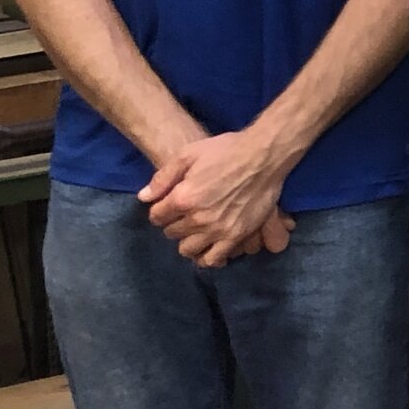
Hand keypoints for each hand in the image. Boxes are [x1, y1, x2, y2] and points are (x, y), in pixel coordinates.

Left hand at [140, 131, 289, 266]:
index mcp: (183, 197)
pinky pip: (214, 259)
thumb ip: (163, 177)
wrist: (264, 156)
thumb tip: (144, 198)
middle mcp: (198, 218)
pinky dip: (206, 256)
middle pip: (171, 233)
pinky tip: (209, 245)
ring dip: (188, 240)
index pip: (157, 216)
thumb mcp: (189, 154)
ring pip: (188, 249)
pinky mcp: (237, 236)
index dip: (161, 209)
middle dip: (174, 223)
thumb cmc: (226, 150)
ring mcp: (218, 230)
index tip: (170, 204)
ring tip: (197, 229)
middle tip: (186, 213)